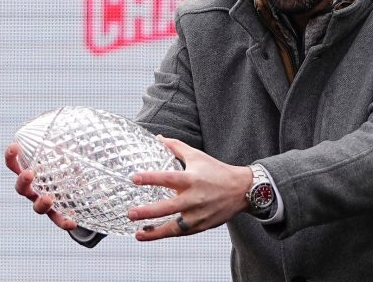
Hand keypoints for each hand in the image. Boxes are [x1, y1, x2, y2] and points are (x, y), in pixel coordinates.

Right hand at [4, 142, 76, 230]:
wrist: (81, 188)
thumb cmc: (72, 163)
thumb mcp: (72, 150)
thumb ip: (75, 138)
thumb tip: (90, 119)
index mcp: (34, 170)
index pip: (15, 163)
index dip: (12, 156)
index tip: (15, 146)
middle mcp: (35, 188)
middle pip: (21, 187)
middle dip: (23, 180)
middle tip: (30, 173)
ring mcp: (45, 201)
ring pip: (37, 206)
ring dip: (41, 203)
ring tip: (48, 199)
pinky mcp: (59, 213)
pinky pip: (58, 220)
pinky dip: (63, 221)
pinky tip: (72, 221)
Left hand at [128, 135, 252, 240]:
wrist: (241, 190)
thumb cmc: (217, 171)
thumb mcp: (197, 156)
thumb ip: (177, 147)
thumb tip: (159, 137)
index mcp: (192, 178)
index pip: (168, 178)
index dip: (150, 178)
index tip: (134, 178)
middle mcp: (194, 197)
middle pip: (168, 207)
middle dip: (147, 212)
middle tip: (130, 213)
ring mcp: (198, 214)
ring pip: (174, 226)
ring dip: (154, 232)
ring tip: (137, 234)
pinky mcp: (201, 225)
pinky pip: (181, 232)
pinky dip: (166, 234)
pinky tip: (152, 234)